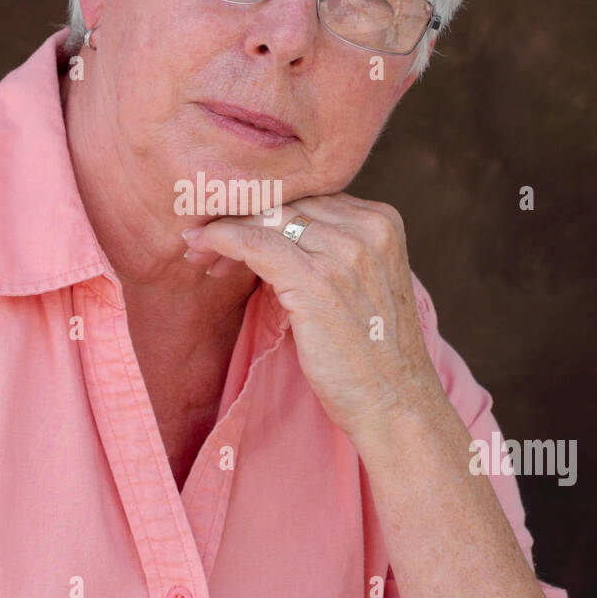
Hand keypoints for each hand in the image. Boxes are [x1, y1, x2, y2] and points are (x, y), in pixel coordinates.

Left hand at [181, 192, 444, 442]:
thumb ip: (332, 248)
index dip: (267, 208)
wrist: (397, 403)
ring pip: (266, 219)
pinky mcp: (316, 281)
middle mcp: (368, 227)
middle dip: (241, 217)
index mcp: (383, 220)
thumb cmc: (374, 352)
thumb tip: (273, 229)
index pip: (310, 195)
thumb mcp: (363, 281)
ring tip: (199, 250)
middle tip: (205, 239)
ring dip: (224, 230)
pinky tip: (200, 246)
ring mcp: (344, 252)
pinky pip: (254, 243)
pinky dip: (221, 239)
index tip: (234, 226)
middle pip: (287, 202)